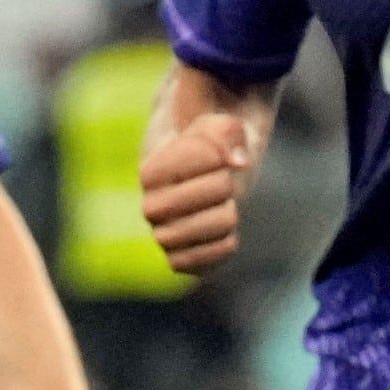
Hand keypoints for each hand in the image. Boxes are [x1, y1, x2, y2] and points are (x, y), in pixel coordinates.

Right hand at [137, 106, 258, 275]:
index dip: (223, 150)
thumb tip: (240, 162)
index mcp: (150, 171)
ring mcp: (162, 238)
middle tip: (215, 182)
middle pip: (222, 188)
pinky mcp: (179, 262)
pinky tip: (213, 229)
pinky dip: (227, 239)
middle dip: (228, 180)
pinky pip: (222, 252)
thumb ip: (227, 130)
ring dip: (229, 211)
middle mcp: (150, 208)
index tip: (212, 156)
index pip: (209, 155)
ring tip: (213, 205)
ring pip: (225, 223)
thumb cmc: (207, 150)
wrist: (197, 183)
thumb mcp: (216, 127)